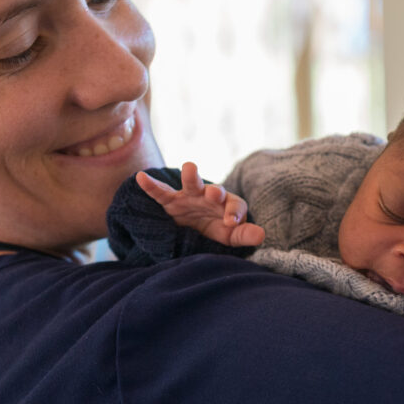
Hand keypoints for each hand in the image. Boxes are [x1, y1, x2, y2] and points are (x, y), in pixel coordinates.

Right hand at [135, 162, 265, 246]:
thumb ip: (244, 234)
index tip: (232, 223)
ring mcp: (190, 196)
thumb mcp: (231, 235)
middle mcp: (210, 196)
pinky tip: (141, 177)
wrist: (195, 227)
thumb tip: (261, 235)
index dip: (234, 213)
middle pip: (214, 189)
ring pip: (191, 183)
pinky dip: (151, 185)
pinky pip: (160, 192)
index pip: (235, 205)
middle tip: (214, 193)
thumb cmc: (218, 228)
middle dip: (214, 191)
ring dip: (191, 175)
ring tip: (189, 168)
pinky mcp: (171, 201)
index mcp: (227, 204)